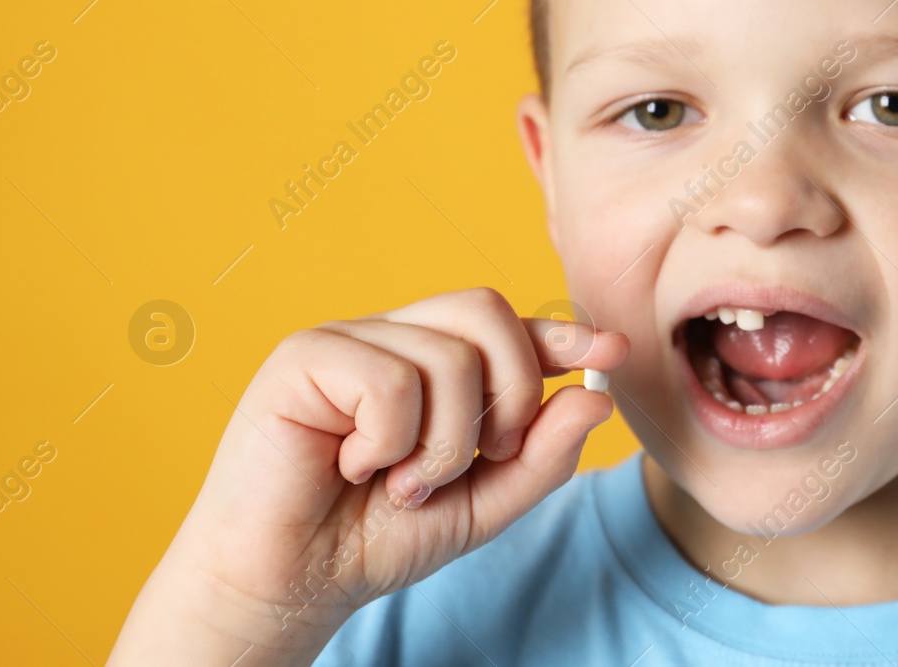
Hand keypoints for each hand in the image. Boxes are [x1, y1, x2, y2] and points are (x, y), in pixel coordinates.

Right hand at [109, 287, 627, 664]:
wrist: (285, 586)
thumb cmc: (371, 539)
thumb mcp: (479, 505)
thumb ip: (540, 457)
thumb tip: (595, 397)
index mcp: (431, 362)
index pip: (507, 324)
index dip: (561, 334)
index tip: (612, 353)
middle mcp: (391, 337)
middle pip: (487, 311)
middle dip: (513, 391)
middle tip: (486, 459)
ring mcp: (346, 340)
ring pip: (448, 354)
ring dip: (444, 443)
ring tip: (401, 483)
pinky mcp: (302, 357)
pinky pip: (390, 379)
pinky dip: (390, 440)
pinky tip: (354, 466)